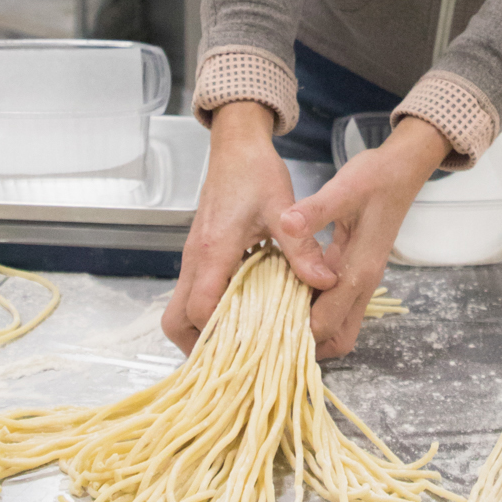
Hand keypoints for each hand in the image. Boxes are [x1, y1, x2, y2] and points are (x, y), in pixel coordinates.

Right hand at [162, 103, 335, 355]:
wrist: (235, 145)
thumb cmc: (255, 172)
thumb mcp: (284, 209)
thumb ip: (302, 247)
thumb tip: (325, 281)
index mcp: (214, 251)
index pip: (200, 309)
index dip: (218, 335)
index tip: (247, 351)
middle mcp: (196, 259)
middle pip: (176, 321)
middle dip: (200, 345)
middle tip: (238, 356)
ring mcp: (194, 257)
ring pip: (181, 309)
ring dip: (206, 329)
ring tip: (244, 339)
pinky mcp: (201, 254)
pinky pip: (195, 293)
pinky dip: (212, 309)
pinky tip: (247, 309)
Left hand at [279, 118, 449, 360]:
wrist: (403, 169)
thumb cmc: (376, 178)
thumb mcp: (344, 187)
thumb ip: (316, 210)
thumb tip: (287, 223)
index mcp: (360, 270)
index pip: (327, 322)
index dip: (298, 333)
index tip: (263, 332)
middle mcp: (363, 283)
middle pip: (338, 337)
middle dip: (307, 345)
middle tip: (269, 333)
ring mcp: (360, 279)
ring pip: (338, 325)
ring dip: (311, 329)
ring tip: (272, 318)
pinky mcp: (354, 271)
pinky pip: (334, 304)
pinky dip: (313, 309)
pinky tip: (285, 294)